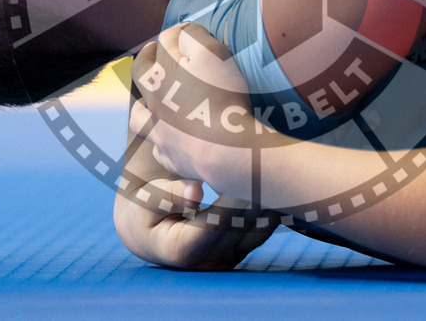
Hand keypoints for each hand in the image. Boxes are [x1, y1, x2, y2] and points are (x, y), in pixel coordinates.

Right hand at [114, 159, 278, 269]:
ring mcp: (227, 259)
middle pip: (242, 225)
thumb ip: (169, 196)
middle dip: (256, 195)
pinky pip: (261, 229)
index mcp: (182, 251)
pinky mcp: (240, 252)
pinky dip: (270, 206)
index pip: (217, 222)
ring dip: (270, 200)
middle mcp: (208, 262)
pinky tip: (280, 182)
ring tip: (279, 169)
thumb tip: (195, 192)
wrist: (150, 233)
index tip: (248, 169)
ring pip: (258, 229)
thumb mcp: (147, 202)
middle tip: (271, 162)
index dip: (234, 197)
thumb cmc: (145, 213)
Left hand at [129, 22, 257, 187]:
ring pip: (139, 116)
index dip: (176, 31)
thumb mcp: (211, 53)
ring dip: (142, 105)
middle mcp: (152, 104)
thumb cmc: (220, 98)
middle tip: (155, 51)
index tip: (188, 29)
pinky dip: (163, 142)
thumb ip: (193, 36)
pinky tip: (171, 140)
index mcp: (159, 77)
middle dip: (147, 59)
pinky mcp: (171, 158)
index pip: (163, 43)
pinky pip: (160, 150)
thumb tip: (182, 32)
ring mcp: (159, 134)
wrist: (226, 151)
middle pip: (141, 75)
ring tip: (151, 102)